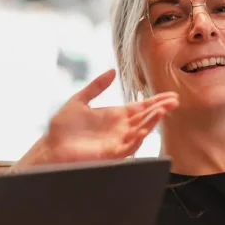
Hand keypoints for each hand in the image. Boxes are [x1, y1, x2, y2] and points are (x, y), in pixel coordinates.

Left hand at [17, 69, 178, 168]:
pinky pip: (128, 146)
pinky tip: (143, 129)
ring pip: (141, 131)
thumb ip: (96, 86)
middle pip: (145, 118)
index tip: (170, 95)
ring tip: (163, 110)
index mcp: (115, 116)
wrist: (50, 147)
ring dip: (152, 121)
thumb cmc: (62, 127)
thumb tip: (112, 71)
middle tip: (174, 100)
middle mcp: (120, 129)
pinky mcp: (111, 153)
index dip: (155, 101)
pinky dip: (137, 139)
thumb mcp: (79, 100)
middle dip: (160, 109)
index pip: (140, 107)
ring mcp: (117, 141)